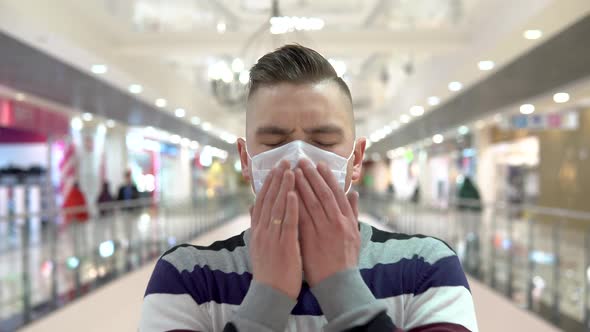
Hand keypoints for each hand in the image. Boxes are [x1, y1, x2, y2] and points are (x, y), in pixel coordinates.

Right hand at [249, 160, 301, 298]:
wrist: (269, 294)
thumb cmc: (269, 270)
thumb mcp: (258, 245)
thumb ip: (257, 225)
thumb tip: (252, 206)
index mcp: (258, 230)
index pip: (262, 201)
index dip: (269, 183)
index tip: (275, 168)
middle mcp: (262, 231)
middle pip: (269, 200)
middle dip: (277, 179)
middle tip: (285, 161)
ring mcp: (272, 237)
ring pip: (277, 207)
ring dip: (284, 188)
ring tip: (291, 170)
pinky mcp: (283, 245)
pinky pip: (287, 223)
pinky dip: (290, 207)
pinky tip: (294, 194)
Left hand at [295, 159, 360, 286]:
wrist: (338, 283)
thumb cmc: (346, 259)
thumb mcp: (356, 234)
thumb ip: (353, 212)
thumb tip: (353, 192)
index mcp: (347, 220)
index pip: (336, 193)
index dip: (327, 177)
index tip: (319, 164)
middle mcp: (336, 222)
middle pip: (322, 193)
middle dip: (311, 176)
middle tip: (301, 161)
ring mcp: (322, 230)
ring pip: (310, 202)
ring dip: (300, 185)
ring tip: (292, 171)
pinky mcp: (310, 239)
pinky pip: (300, 217)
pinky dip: (294, 203)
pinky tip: (286, 193)